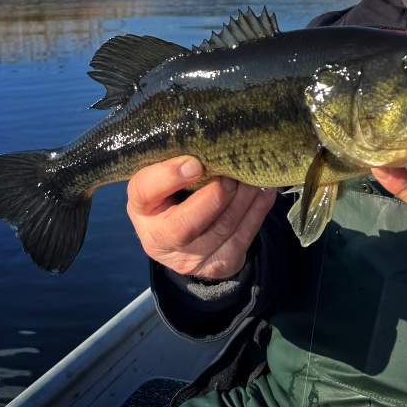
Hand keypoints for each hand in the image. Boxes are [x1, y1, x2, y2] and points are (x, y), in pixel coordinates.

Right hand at [126, 156, 276, 279]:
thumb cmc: (173, 193)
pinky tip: (265, 191)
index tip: (196, 164)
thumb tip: (209, 141)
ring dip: (244, 200)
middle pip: (186, 225)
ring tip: (256, 174)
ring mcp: (188, 258)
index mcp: (141, 207)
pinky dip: (257, 211)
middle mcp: (158, 239)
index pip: (145, 191)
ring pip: (222, 229)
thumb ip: (177, 161)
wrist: (183, 239)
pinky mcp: (218, 265)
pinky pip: (242, 238)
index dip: (169, 177)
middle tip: (233, 173)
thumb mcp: (164, 176)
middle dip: (215, 197)